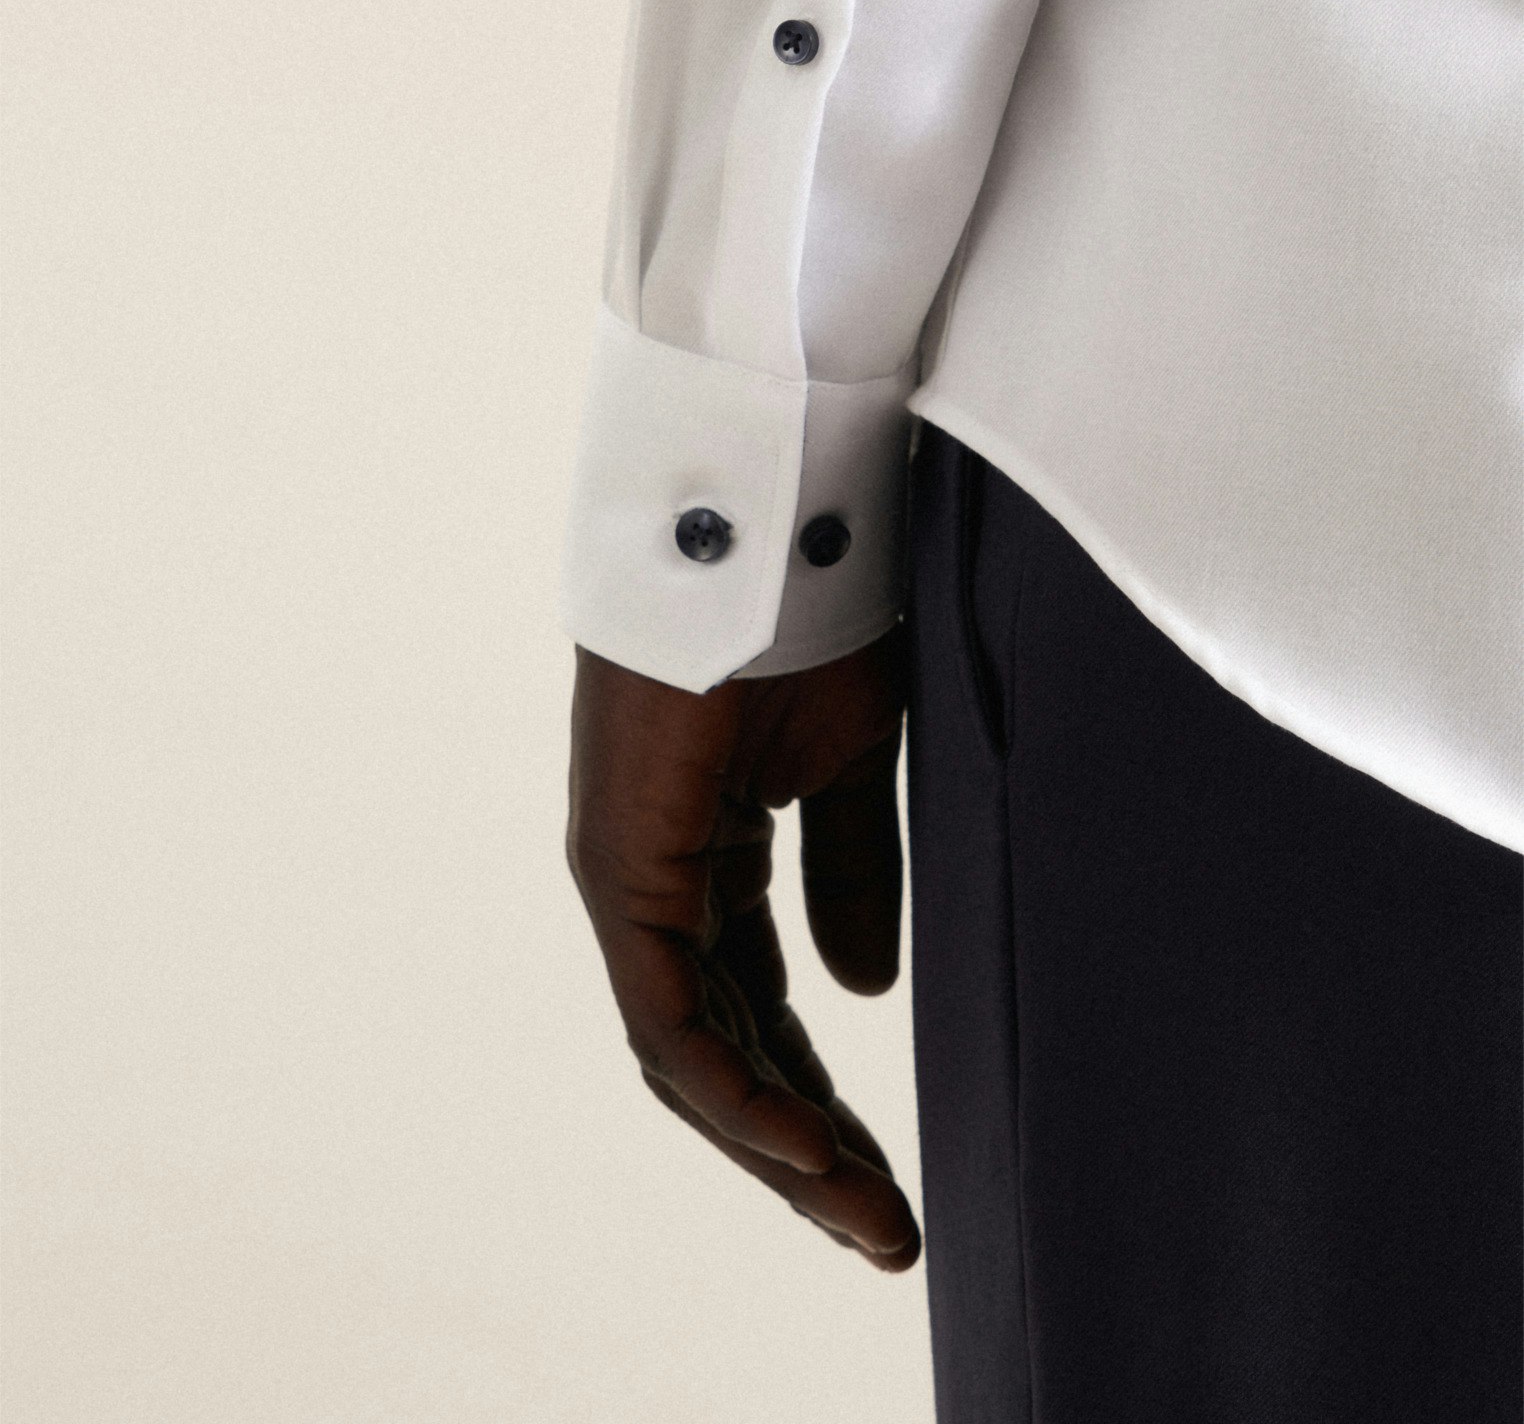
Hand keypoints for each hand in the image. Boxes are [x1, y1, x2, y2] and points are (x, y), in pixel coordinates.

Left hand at [566, 627, 921, 1270]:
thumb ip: (852, 872)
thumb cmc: (813, 612)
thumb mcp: (853, 766)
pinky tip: (809, 1151)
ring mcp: (630, 878)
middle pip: (721, 1049)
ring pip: (694, 1057)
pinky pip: (674, 1020)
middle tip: (885, 1227)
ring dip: (780, 1147)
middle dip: (802, 1144)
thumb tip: (859, 989)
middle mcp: (656, 876)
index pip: (753, 1004)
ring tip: (869, 1218)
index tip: (889, 1167)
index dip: (816, 1092)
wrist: (770, 516)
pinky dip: (740, 1096)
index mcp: (707, 849)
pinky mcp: (623, 871)